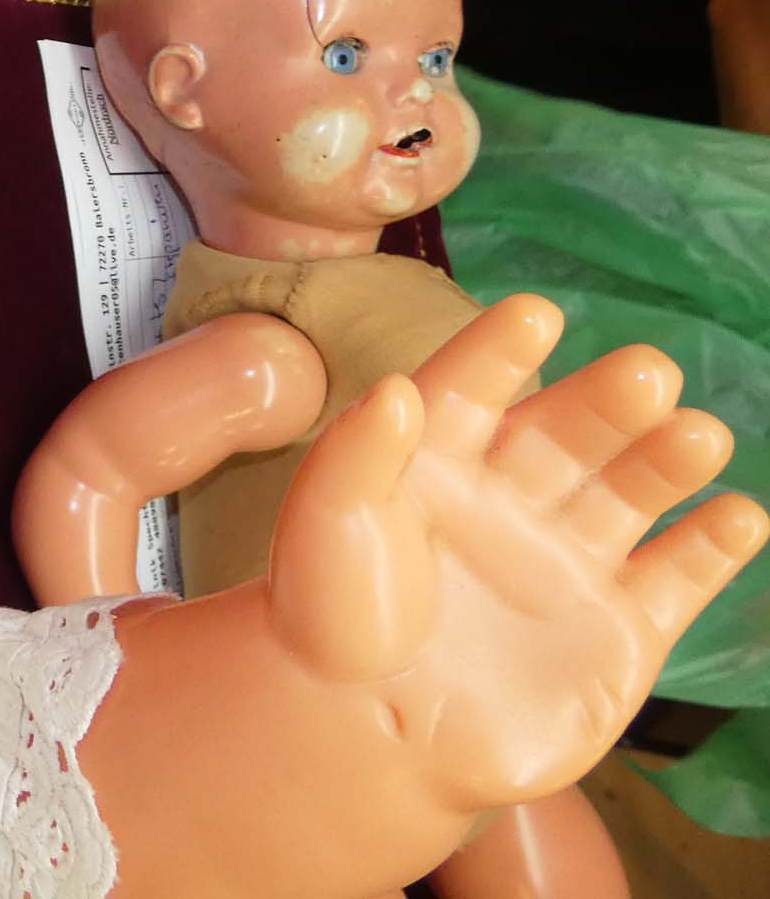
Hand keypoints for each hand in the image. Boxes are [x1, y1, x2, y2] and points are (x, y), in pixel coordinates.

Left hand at [268, 294, 767, 811]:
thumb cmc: (330, 623)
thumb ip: (356, 456)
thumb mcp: (326, 526)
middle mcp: (508, 498)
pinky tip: (737, 516)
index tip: (536, 314)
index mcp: (434, 461)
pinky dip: (712, 548)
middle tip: (649, 372)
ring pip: (630, 492)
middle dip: (608, 401)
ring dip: (668, 459)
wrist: (364, 740)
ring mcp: (565, 560)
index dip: (499, 352)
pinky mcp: (618, 630)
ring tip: (698, 433)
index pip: (471, 390)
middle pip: (567, 433)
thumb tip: (396, 389)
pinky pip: (676, 578)